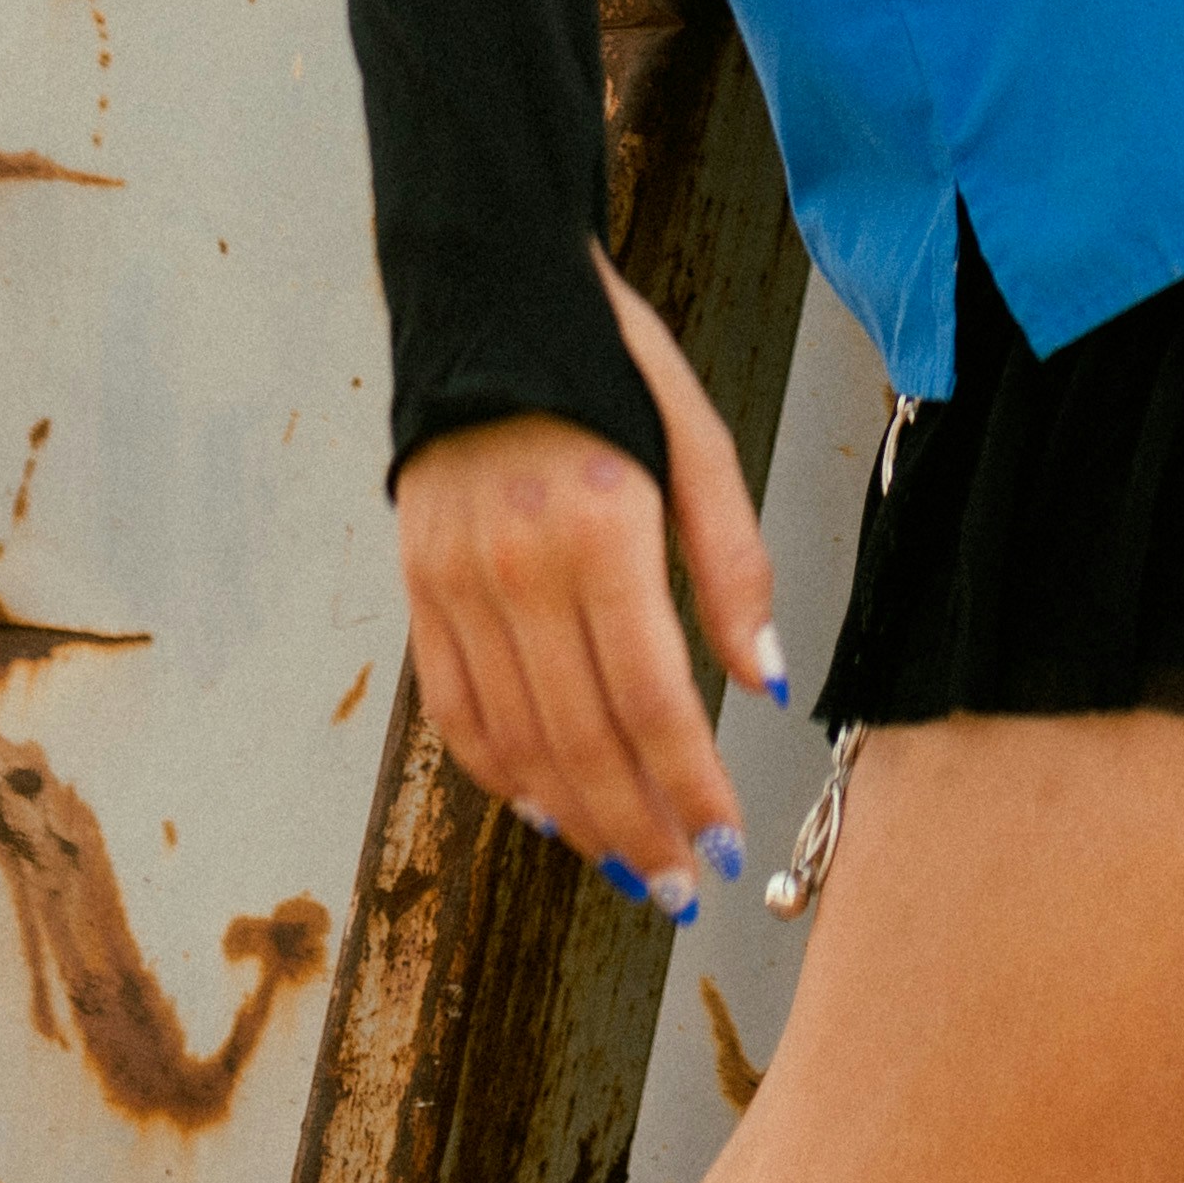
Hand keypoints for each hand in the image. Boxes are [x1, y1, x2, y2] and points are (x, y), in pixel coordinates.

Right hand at [392, 257, 782, 917]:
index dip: (688, 785)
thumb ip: (733, 562)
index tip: (724, 846)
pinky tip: (546, 807)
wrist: (485, 294)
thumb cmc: (609, 365)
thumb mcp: (697, 438)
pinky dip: (500, 772)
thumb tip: (765, 680)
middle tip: (681, 889)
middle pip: (579, 738)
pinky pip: (455, 708)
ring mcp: (455, 581)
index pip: (649, 697)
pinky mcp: (418, 585)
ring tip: (628, 865)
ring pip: (514, 741)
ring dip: (574, 819)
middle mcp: (515, 565)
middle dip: (637, 828)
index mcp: (599, 524)